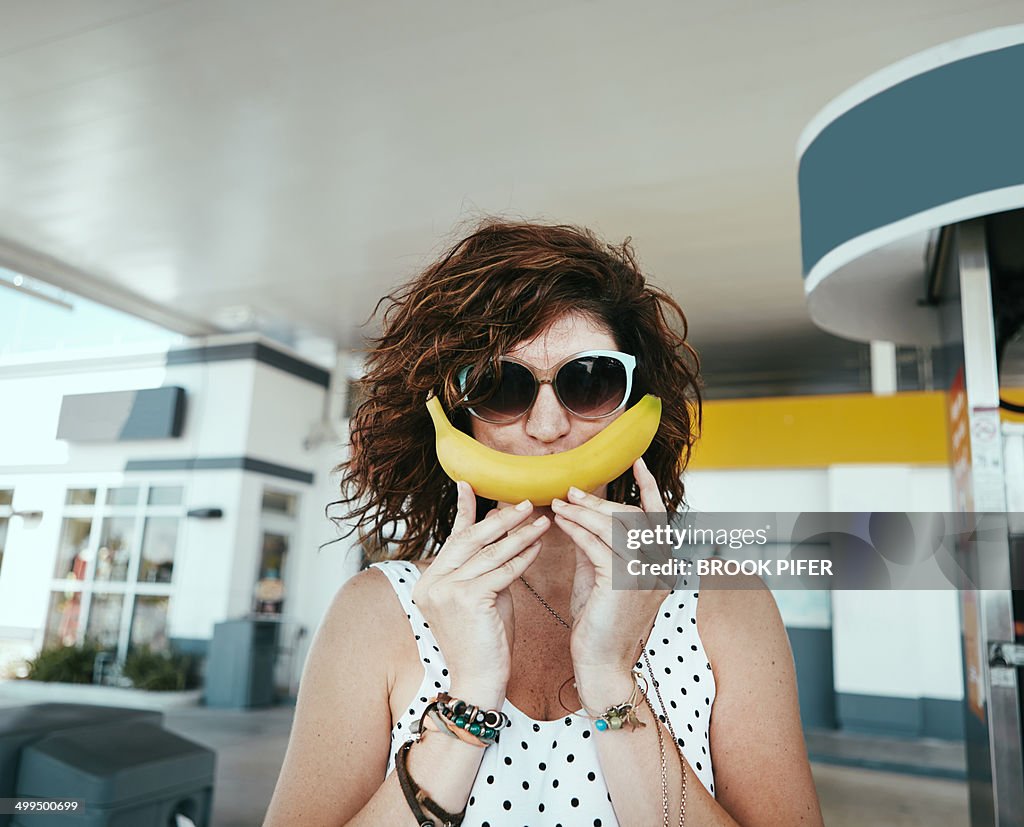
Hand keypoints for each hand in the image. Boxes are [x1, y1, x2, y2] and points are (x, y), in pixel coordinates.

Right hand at [412, 481, 550, 706]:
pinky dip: (522, 558)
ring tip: (542, 521)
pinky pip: (501, 571)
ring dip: (519, 535)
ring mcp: (446, 590)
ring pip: (490, 553)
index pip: (452, 538)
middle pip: (471, 539)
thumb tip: (500, 530)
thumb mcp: (483, 596)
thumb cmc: (486, 641)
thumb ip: (487, 566)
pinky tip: (538, 547)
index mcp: (429, 580)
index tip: (469, 485)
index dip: (463, 510)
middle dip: (502, 519)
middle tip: (526, 503)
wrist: (479, 682)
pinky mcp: (466, 599)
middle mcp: (432, 582)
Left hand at [549, 458, 672, 692]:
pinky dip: (578, 530)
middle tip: (572, 490)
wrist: (600, 665)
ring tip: (561, 503)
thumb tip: (582, 513)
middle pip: (633, 517)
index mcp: (661, 564)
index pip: (658, 516)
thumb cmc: (599, 623)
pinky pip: (598, 545)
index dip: (648, 488)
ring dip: (585, 511)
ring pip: (614, 527)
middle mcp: (660, 567)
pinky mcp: (622, 584)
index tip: (636, 463)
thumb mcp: (601, 575)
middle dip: (601, 501)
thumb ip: (597, 544)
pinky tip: (561, 522)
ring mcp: (644, 575)